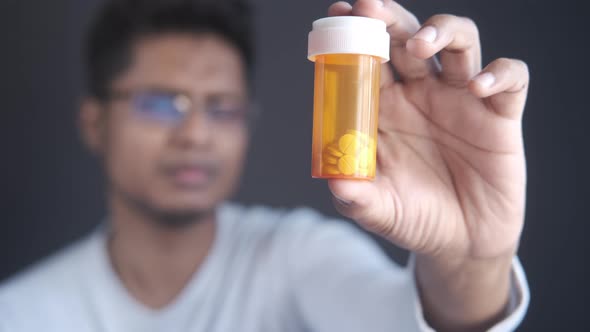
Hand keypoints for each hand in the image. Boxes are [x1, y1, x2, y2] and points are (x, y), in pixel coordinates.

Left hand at [326, 1, 528, 328]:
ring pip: (459, 41)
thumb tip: (336, 182)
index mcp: (386, 108)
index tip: (338, 14)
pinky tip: (477, 86)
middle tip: (371, 8)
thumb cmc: (415, 217)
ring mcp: (461, 100)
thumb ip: (358, 197)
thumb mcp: (381, 211)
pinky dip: (498, 73)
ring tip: (420, 45)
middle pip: (407, 38)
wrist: (461, 242)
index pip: (369, 59)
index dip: (354, 34)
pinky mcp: (499, 115)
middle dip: (389, 18)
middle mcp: (422, 95)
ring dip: (441, 31)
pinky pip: (510, 78)